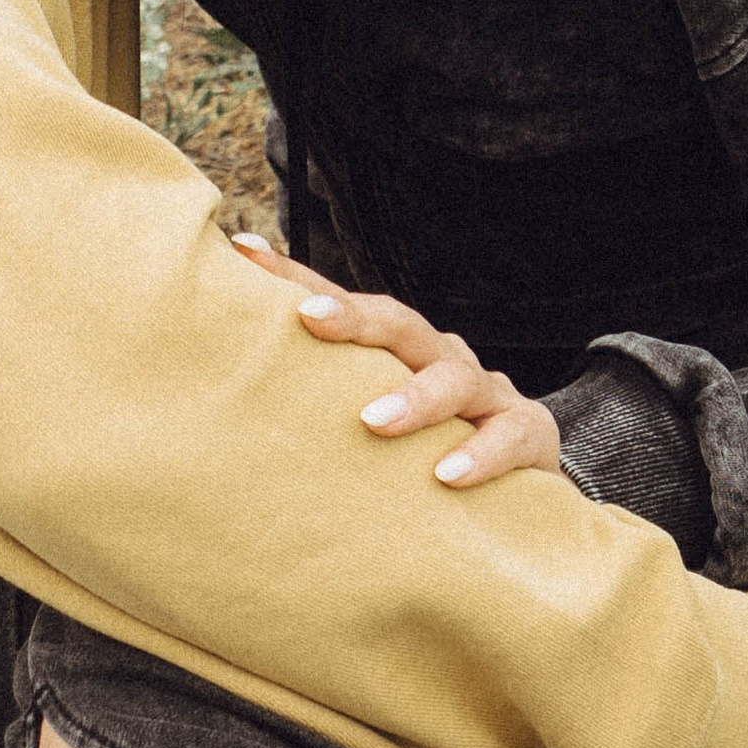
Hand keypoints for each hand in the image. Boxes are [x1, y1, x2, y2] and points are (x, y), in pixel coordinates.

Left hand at [227, 232, 563, 487]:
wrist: (519, 494)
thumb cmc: (417, 458)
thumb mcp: (368, 429)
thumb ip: (313, 410)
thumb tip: (218, 400)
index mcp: (395, 352)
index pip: (342, 306)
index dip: (293, 278)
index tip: (242, 252)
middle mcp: (439, 358)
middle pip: (398, 323)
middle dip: (352, 317)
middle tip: (306, 321)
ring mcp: (487, 394)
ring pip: (454, 377)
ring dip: (415, 398)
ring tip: (374, 422)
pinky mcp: (529, 435)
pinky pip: (510, 437)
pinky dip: (481, 454)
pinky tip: (446, 475)